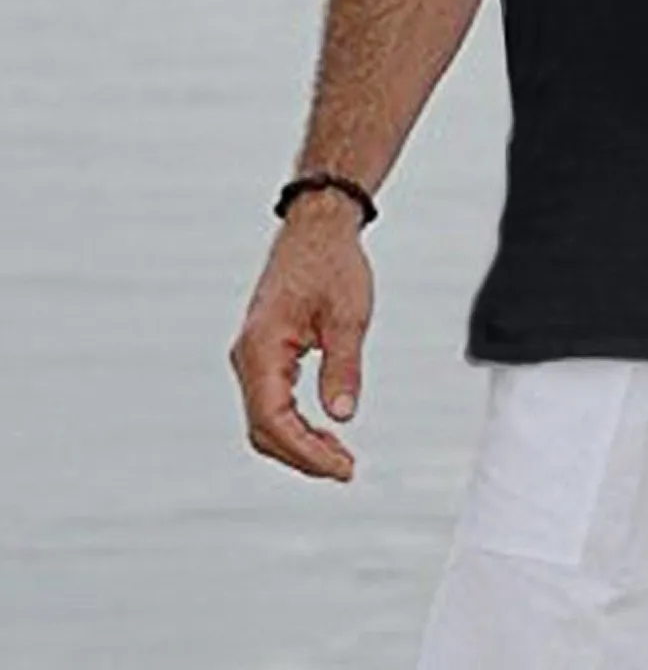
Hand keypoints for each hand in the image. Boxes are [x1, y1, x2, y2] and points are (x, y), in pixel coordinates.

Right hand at [228, 188, 374, 480]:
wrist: (317, 229)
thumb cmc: (332, 264)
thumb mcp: (349, 315)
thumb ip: (343, 366)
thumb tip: (343, 416)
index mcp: (261, 348)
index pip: (273, 420)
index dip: (306, 452)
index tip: (342, 468)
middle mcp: (247, 357)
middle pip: (264, 429)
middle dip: (303, 455)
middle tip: (346, 469)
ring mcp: (252, 357)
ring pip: (265, 419)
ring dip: (300, 443)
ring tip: (340, 457)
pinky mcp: (263, 354)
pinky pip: (272, 402)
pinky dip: (296, 424)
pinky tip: (326, 431)